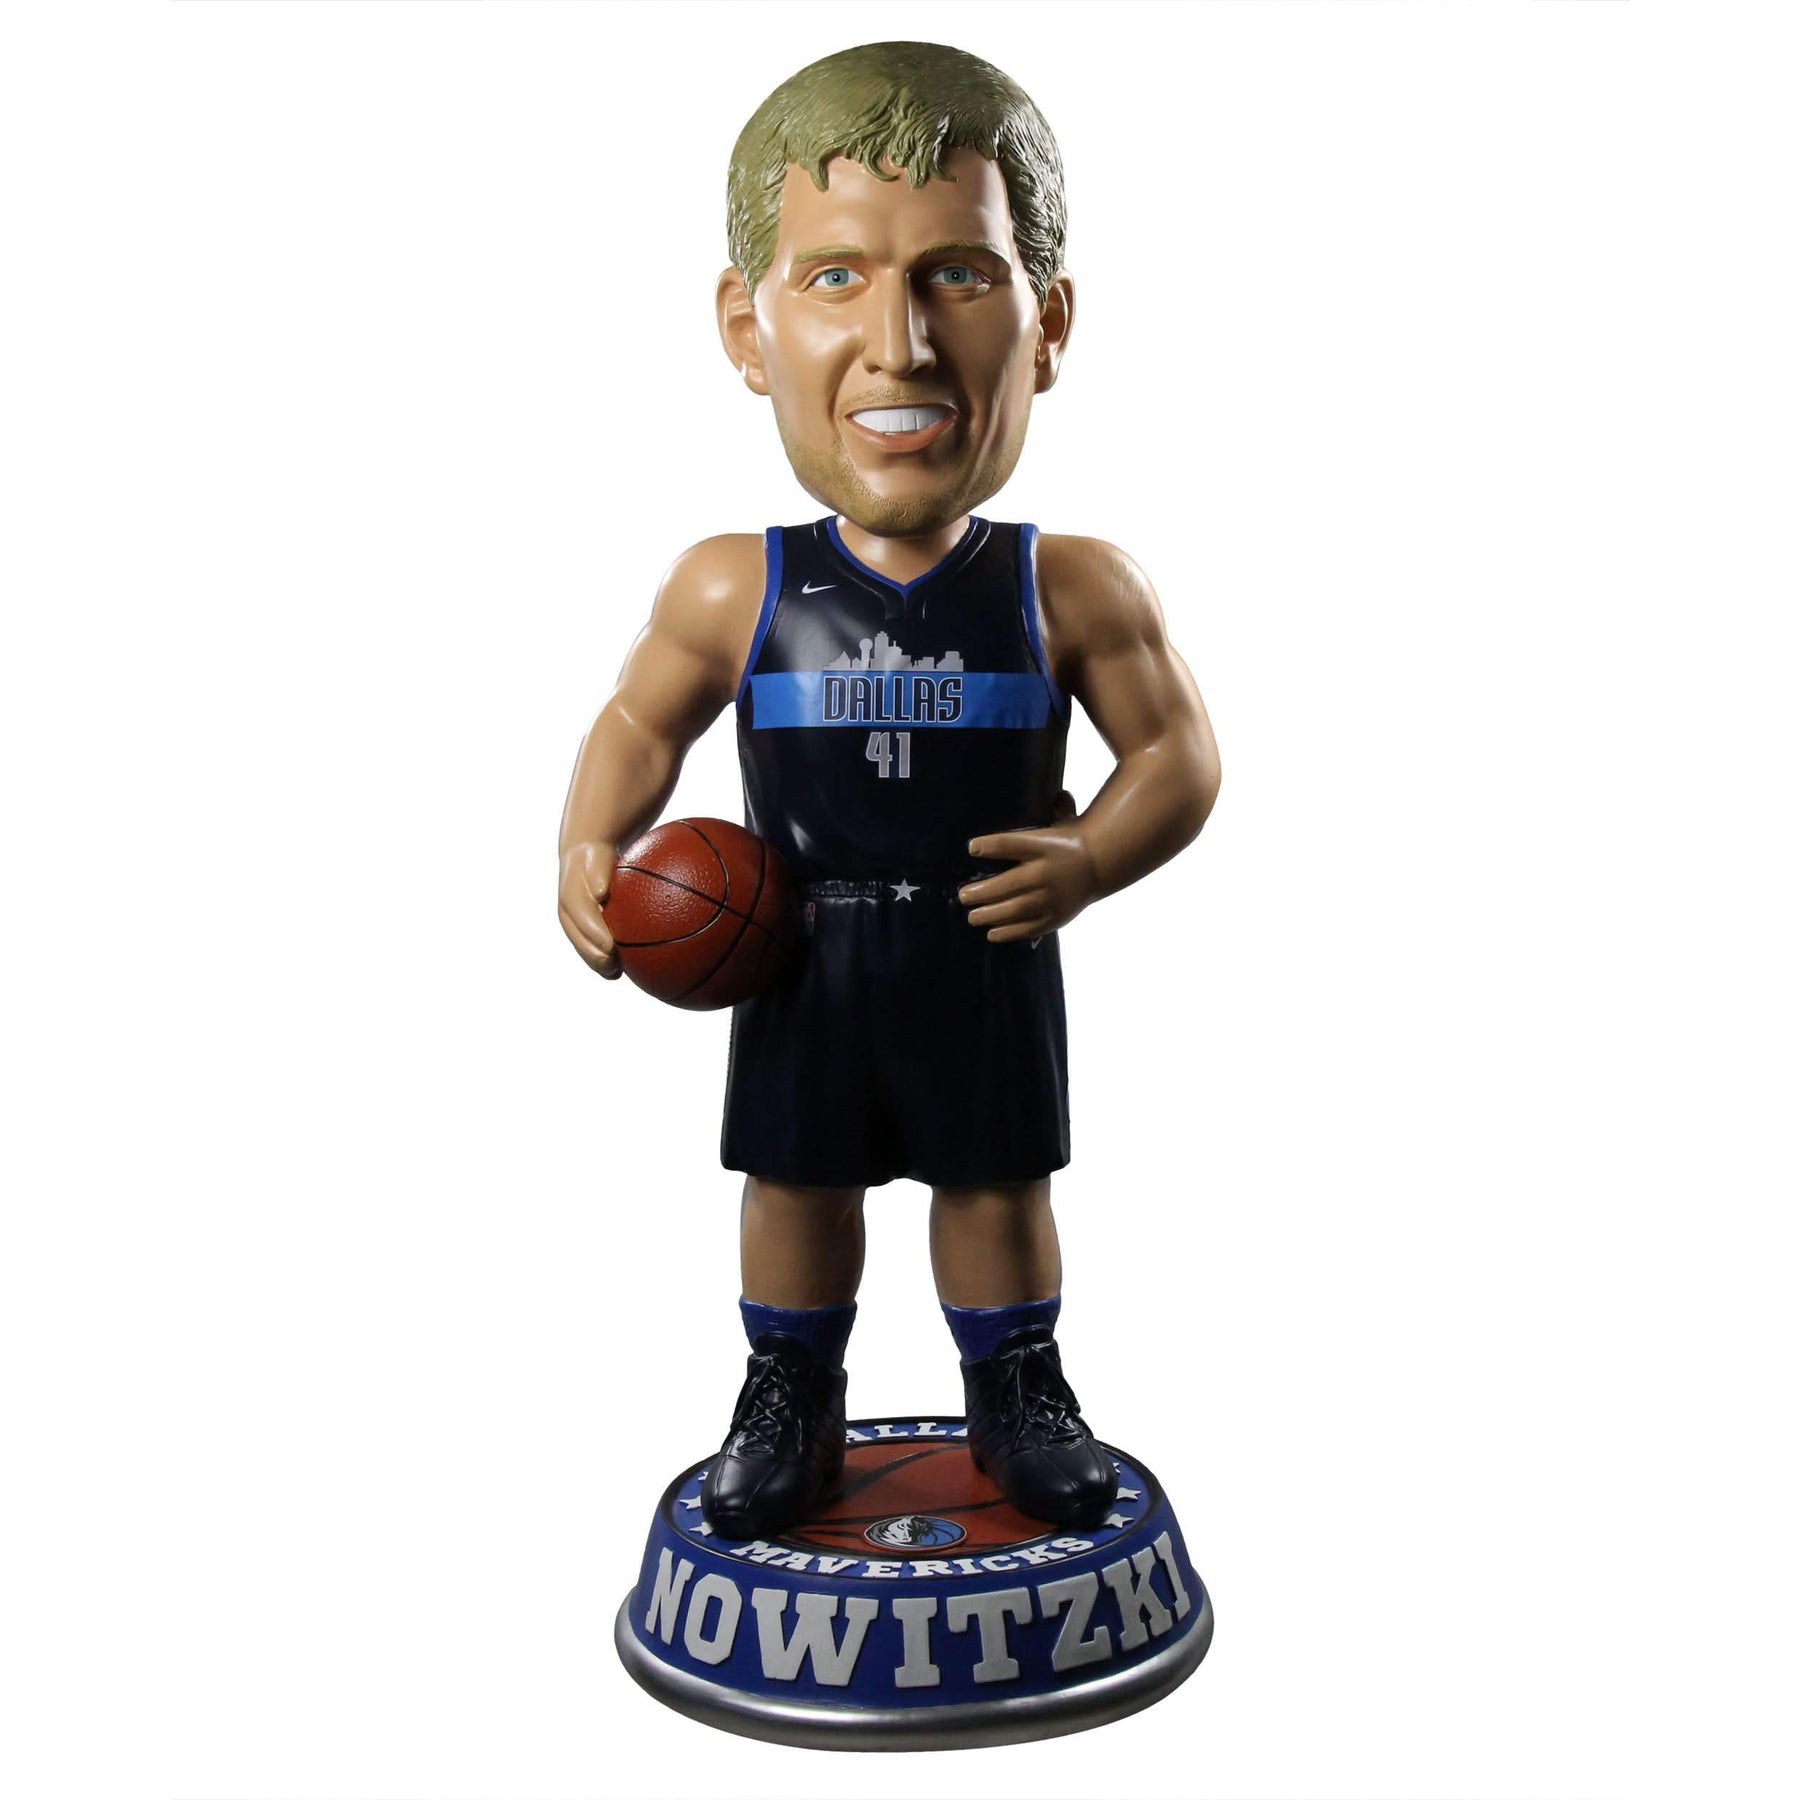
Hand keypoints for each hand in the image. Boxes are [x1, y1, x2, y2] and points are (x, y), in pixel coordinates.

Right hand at [558, 841, 621, 977]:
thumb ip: (598, 876)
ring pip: (583, 947)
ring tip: (614, 974)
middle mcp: (568, 915)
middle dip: (594, 956)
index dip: (594, 934)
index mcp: (570, 899)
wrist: (582, 859)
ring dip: (597, 963)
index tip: (609, 947)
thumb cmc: (593, 860)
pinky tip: (620, 968)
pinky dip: (603, 958)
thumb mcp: (595, 861)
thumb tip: (602, 891)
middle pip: (580, 940)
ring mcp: (573, 924)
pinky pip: (590, 946)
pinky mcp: (580, 930)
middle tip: (613, 968)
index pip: (582, 918)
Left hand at [960, 794, 1097, 943]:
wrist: (1102, 865)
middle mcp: (1047, 872)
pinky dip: (1009, 932)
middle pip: (1009, 883)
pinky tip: (991, 933)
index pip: (1012, 844)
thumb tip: (1060, 794)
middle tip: (962, 896)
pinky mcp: (1057, 916)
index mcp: (1044, 846)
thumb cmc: (1071, 842)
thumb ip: (1056, 809)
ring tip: (972, 917)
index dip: (989, 846)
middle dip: (982, 891)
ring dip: (990, 914)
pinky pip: (1029, 927)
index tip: (971, 848)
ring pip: (1016, 909)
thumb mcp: (1063, 822)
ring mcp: (1053, 896)